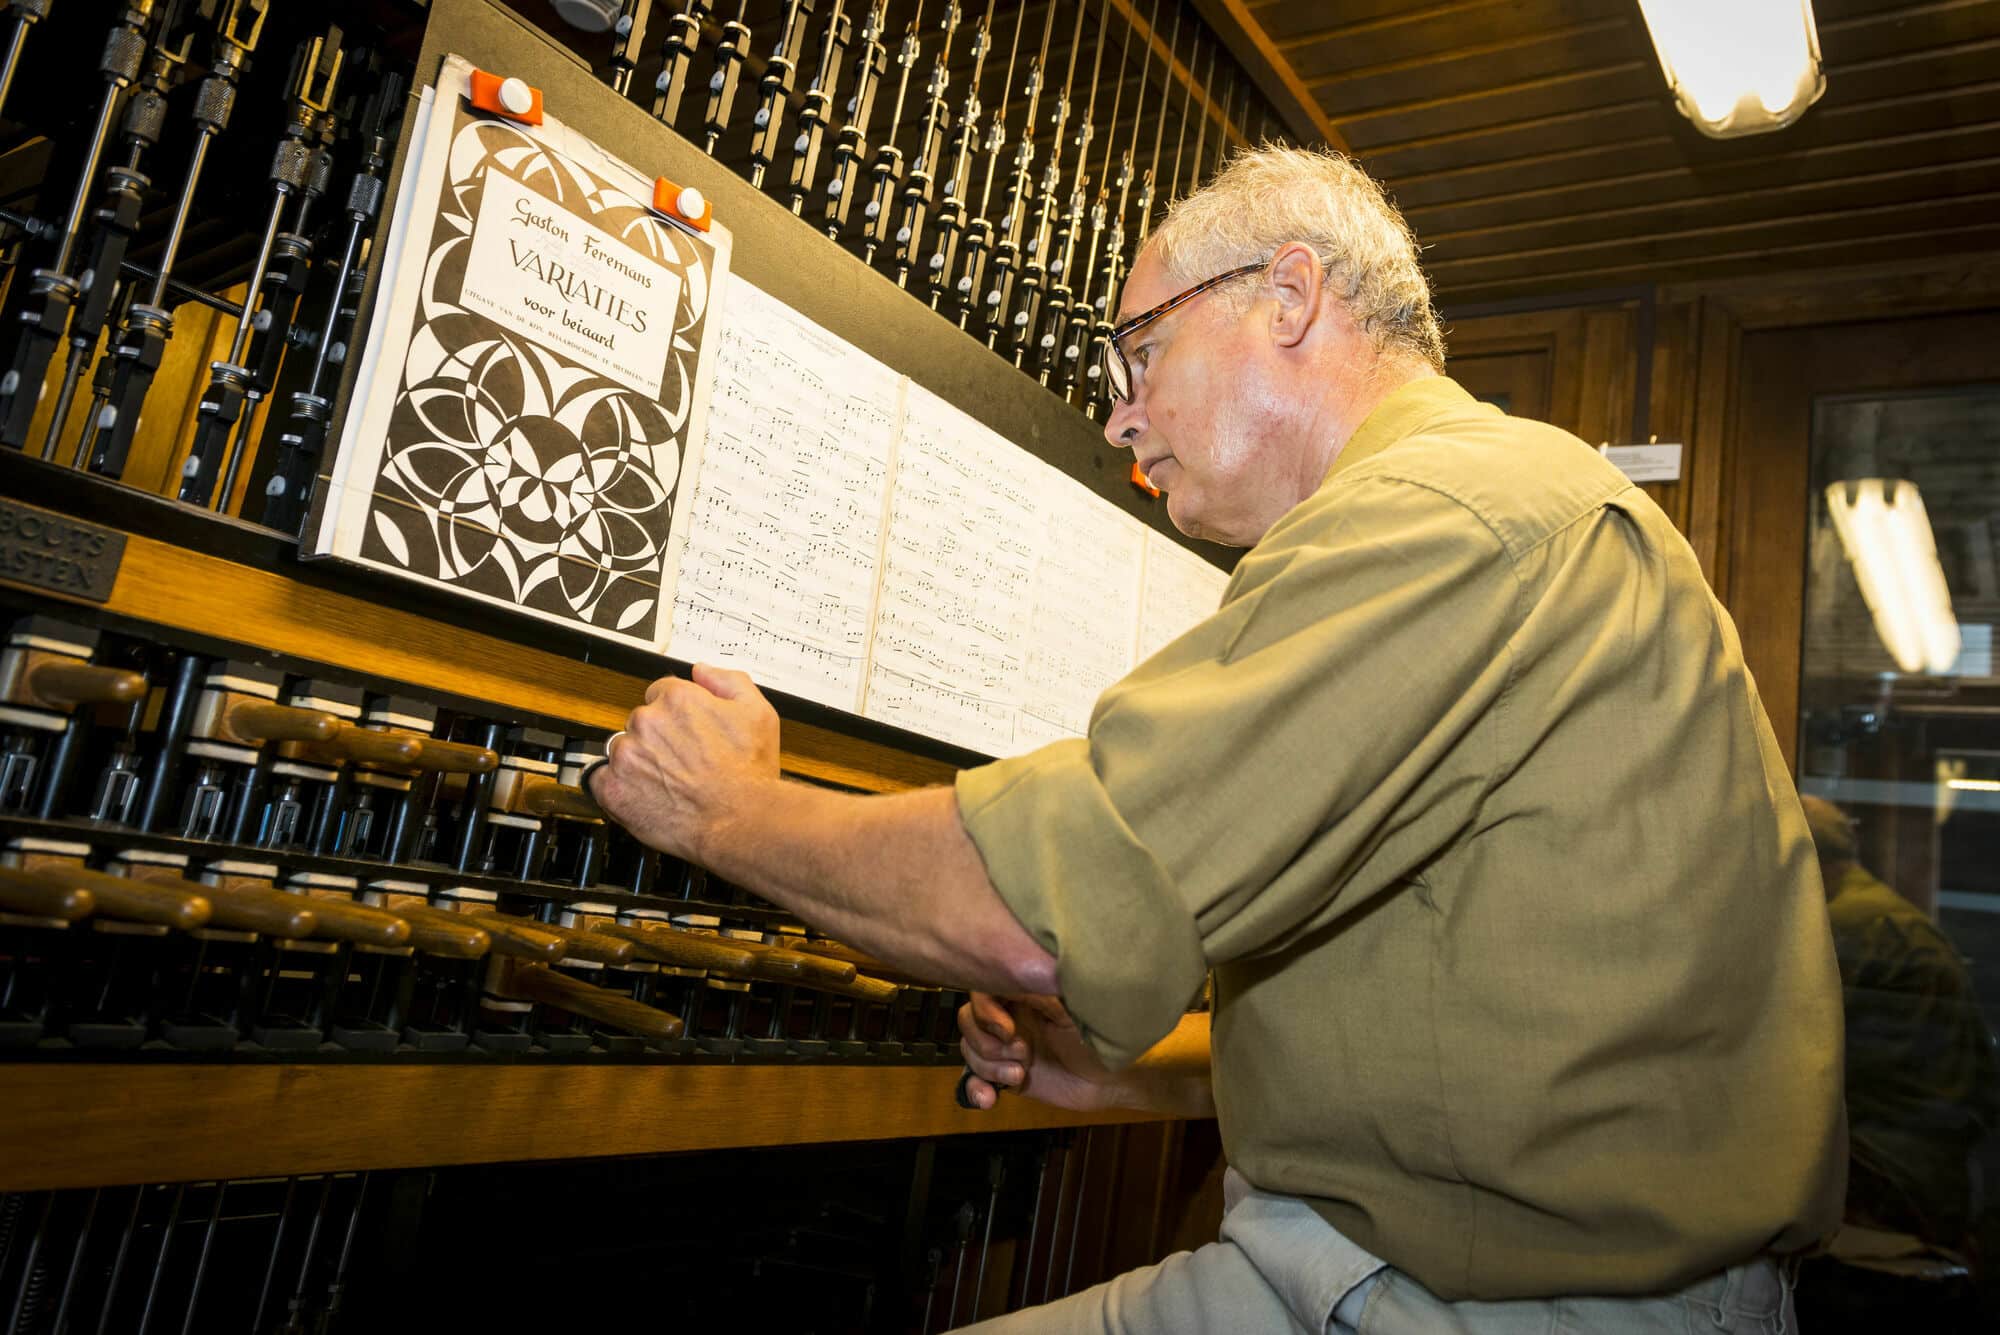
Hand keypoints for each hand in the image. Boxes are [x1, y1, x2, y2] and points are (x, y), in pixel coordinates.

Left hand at [589, 663, 780, 863]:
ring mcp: (627, 755)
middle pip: (640, 721)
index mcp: (677, 699)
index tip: (684, 731)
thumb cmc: (749, 774)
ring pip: (622, 749)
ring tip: (667, 781)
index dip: (676, 714)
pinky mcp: (613, 788)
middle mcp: (647, 721)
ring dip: (638, 762)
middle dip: (657, 738)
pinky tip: (644, 794)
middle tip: (681, 760)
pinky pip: (601, 780)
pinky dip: (617, 787)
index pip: (661, 693)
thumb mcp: (758, 713)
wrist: (740, 821)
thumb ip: (728, 681)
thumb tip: (702, 672)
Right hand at [957, 992, 1127, 1112]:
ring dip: (990, 1068)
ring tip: (1020, 1075)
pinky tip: (990, 1098)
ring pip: (970, 1051)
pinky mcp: (1005, 1075)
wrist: (1110, 1081)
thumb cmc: (1099, 1039)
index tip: (1009, 1030)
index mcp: (1023, 995)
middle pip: (968, 1022)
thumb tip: (1010, 977)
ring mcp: (1006, 1048)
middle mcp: (1010, 1018)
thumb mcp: (1070, 1011)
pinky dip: (975, 1089)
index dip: (986, 1011)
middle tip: (1023, 1054)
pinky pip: (974, 1079)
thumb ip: (1039, 992)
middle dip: (988, 1043)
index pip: (982, 991)